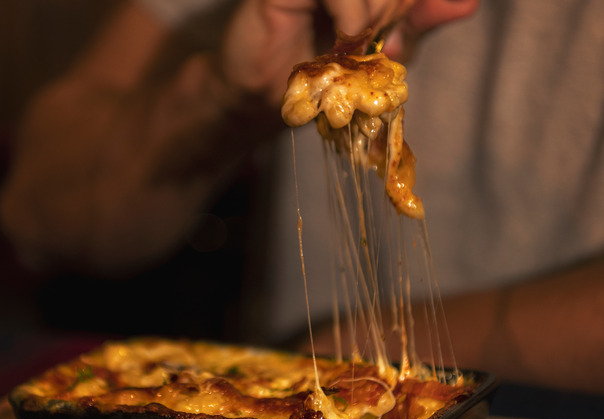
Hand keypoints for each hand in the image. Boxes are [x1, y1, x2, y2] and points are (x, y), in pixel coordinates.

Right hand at [220, 0, 477, 104]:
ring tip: (351, 43)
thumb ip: (419, 22)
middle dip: (395, 7)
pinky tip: (339, 39)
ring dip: (375, 14)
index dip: (412, 5)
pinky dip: (352, 16)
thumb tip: (468, 3)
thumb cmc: (315, 74)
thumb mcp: (381, 53)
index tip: (398, 28)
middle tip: (367, 40)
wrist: (261, 98)